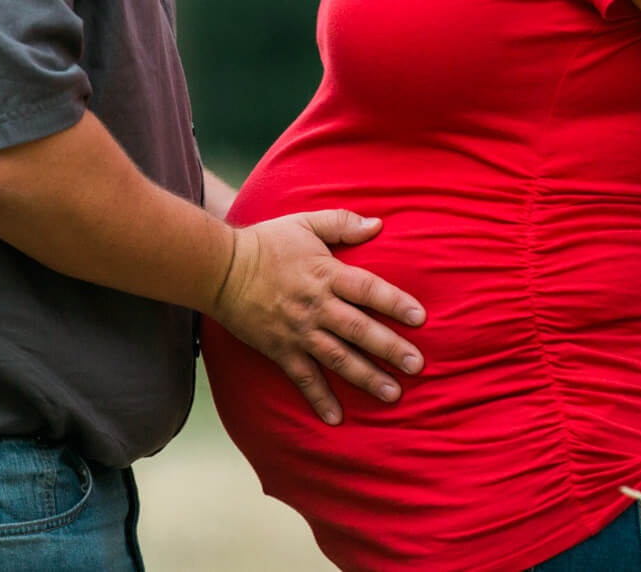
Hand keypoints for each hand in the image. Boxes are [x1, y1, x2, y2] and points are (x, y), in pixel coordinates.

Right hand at [209, 209, 426, 424]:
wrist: (220, 270)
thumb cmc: (266, 243)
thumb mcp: (305, 223)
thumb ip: (342, 223)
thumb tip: (378, 224)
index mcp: (326, 274)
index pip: (368, 289)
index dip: (395, 303)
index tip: (420, 318)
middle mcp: (316, 306)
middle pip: (359, 330)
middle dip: (389, 348)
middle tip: (417, 366)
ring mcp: (298, 332)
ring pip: (338, 358)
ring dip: (366, 377)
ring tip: (393, 394)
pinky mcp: (280, 350)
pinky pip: (303, 378)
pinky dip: (319, 399)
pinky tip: (336, 418)